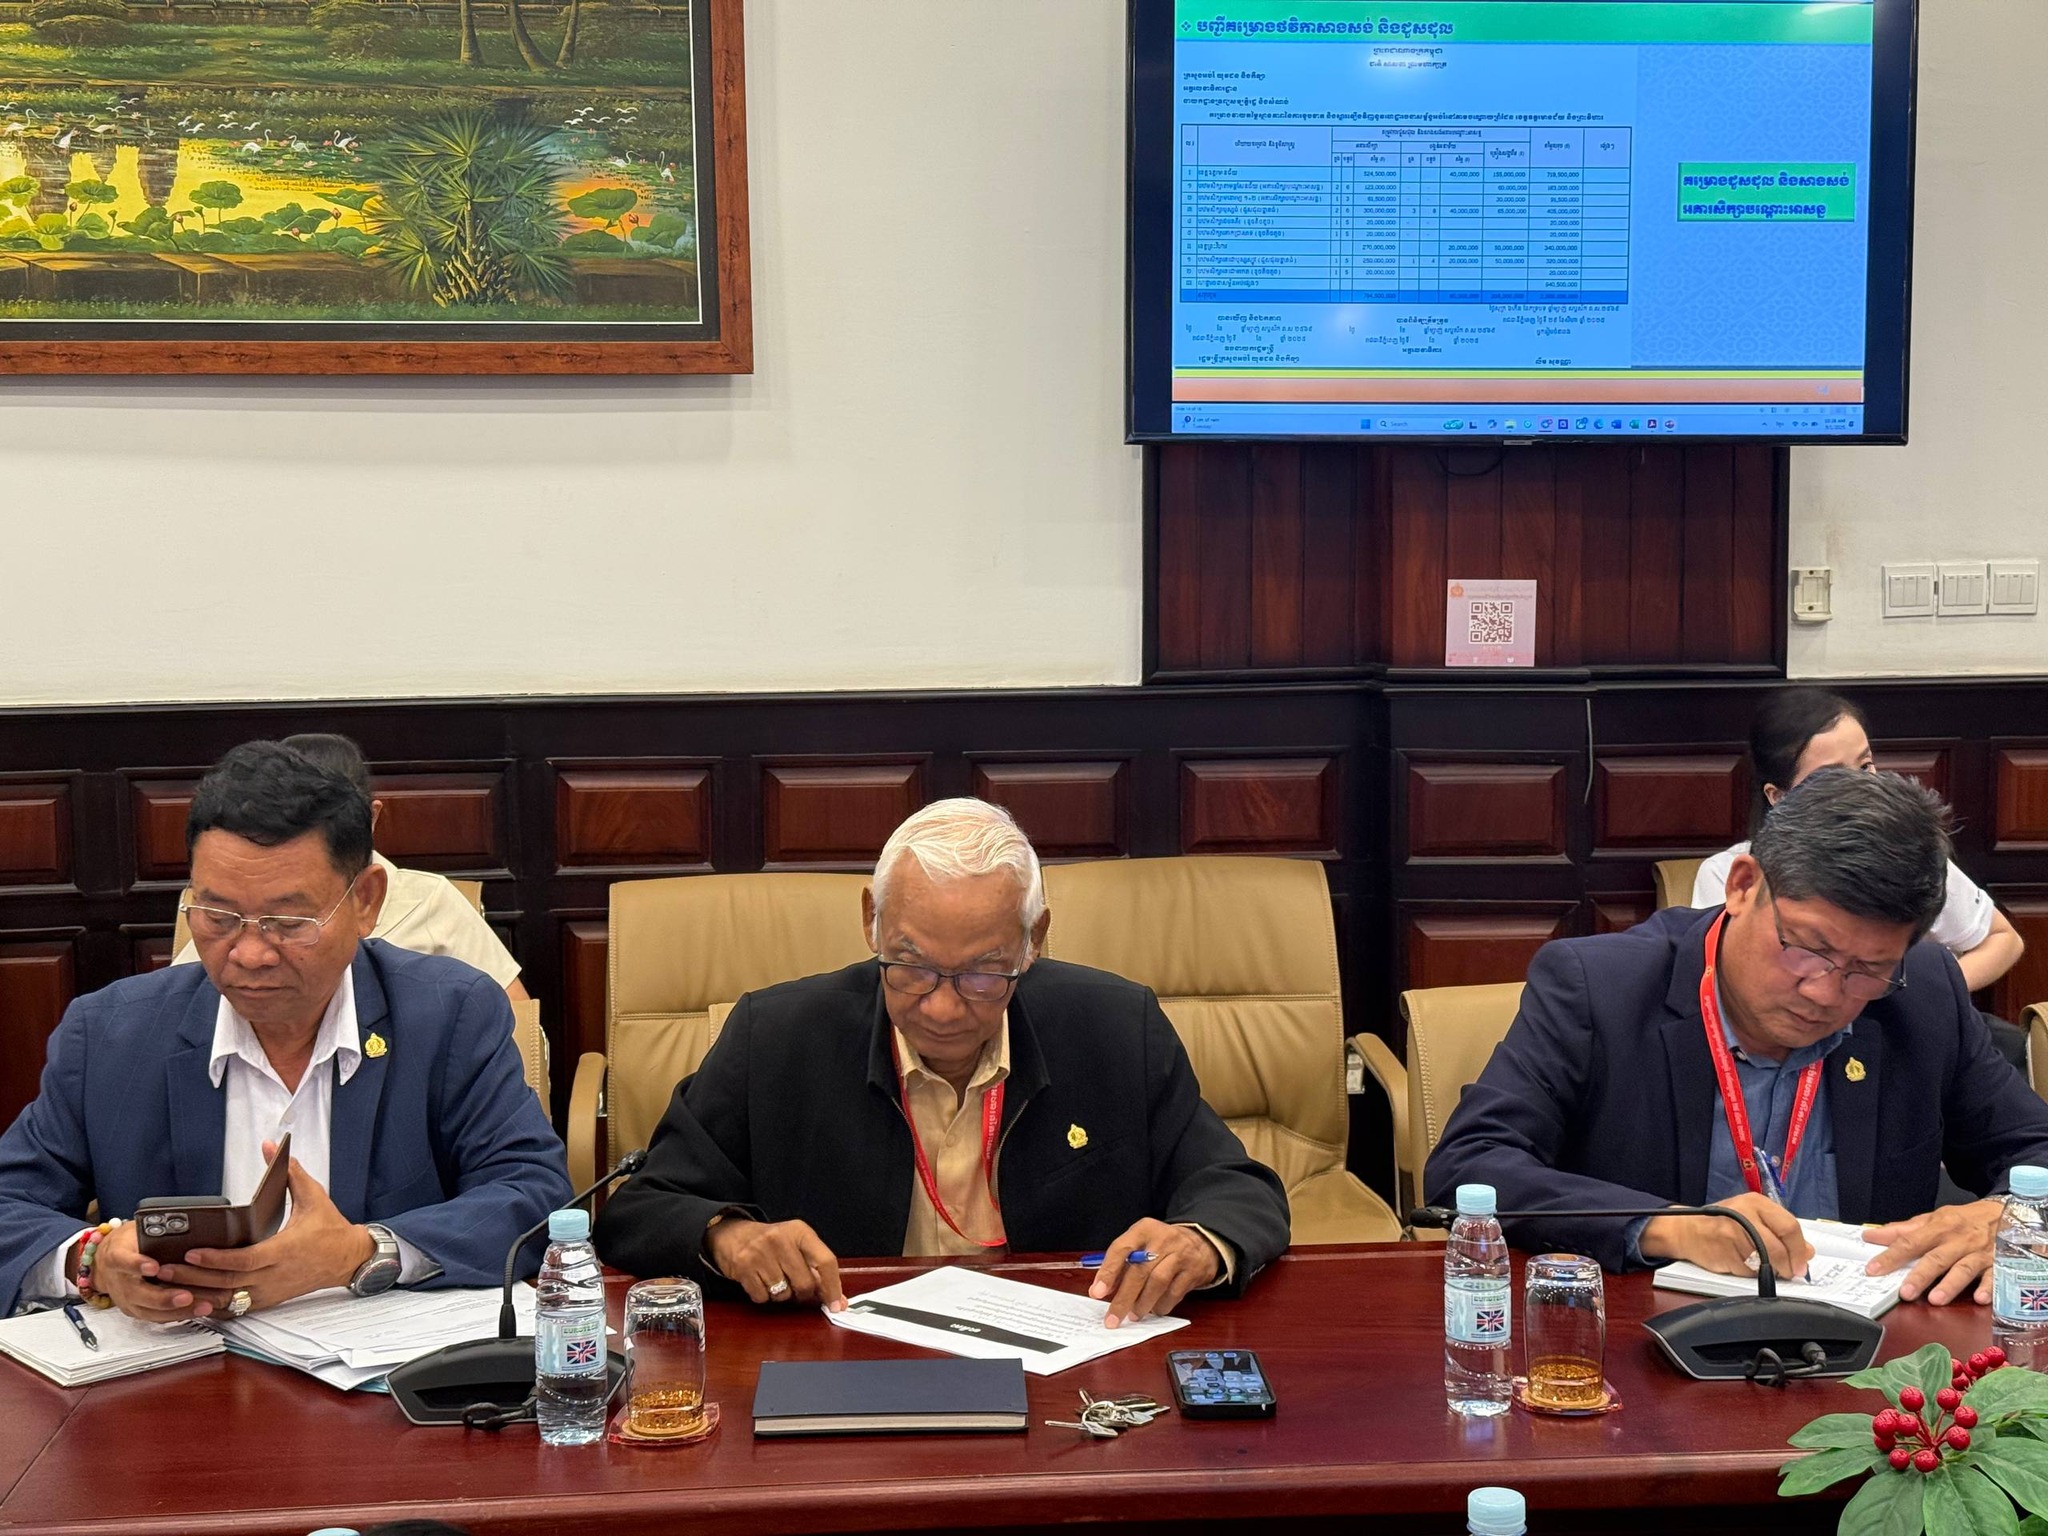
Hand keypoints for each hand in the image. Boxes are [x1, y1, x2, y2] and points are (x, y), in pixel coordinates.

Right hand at [85, 1222, 229, 1322]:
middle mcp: (119, 1281)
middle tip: (186, 1296)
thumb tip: (186, 1224)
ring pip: (149, 1310)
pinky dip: (177, 1315)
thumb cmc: (128, 1242)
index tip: (154, 1267)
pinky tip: (198, 1311)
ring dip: (177, 1311)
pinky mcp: (134, 1310)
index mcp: (116, 1256)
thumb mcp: (137, 1229)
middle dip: (163, 1297)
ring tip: (203, 1306)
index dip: (137, 1265)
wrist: (104, 1263)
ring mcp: (126, 1299)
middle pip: (138, 1293)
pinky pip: (155, 1317)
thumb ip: (155, 1230)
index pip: (122, 1261)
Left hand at [153, 1142, 373, 1313]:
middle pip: (227, 1283)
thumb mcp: (314, 1196)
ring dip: (196, 1293)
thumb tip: (271, 1147)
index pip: (244, 1261)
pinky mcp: (268, 1300)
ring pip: (227, 1300)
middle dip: (192, 1277)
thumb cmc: (329, 1228)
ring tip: (167, 1285)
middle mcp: (275, 1276)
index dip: (216, 1259)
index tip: (192, 1252)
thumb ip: (290, 1172)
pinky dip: (211, 1306)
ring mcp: (270, 1292)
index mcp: (285, 1250)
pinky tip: (191, 1299)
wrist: (348, 1259)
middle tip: (162, 1269)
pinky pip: (234, 1308)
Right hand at [704, 1217, 843, 1310]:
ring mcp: (760, 1253)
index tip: (836, 1305)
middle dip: (803, 1293)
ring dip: (782, 1295)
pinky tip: (760, 1281)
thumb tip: (839, 1302)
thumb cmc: (772, 1244)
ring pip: (783, 1294)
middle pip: (805, 1283)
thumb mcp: (796, 1246)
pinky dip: (764, 1296)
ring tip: (775, 1279)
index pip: (826, 1261)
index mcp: (800, 1231)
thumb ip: (818, 1270)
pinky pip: (763, 1297)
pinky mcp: (744, 1267)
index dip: (833, 1287)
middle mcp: (781, 1239)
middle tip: (795, 1287)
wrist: (732, 1234)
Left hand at [1087, 1220, 1219, 1327]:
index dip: (1108, 1271)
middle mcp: (1163, 1239)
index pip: (1122, 1248)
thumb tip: (1100, 1290)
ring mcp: (1181, 1255)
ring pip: (1158, 1283)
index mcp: (1144, 1229)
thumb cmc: (1161, 1246)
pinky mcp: (1193, 1272)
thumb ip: (1121, 1264)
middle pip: (1140, 1270)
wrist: (1200, 1243)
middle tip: (1112, 1317)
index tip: (1097, 1292)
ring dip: (1142, 1304)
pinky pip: (1174, 1294)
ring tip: (1133, 1315)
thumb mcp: (1141, 1244)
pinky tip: (1153, 1310)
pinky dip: (1161, 1306)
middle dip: (1123, 1298)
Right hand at [1639, 1193, 1813, 1280]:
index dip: (1799, 1249)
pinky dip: (1752, 1274)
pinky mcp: (1724, 1253)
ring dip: (1772, 1272)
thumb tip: (1808, 1251)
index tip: (1802, 1264)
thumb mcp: (1753, 1217)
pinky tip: (1744, 1265)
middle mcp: (1744, 1215)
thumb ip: (1781, 1231)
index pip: (1789, 1227)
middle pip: (1778, 1247)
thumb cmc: (1723, 1223)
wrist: (1686, 1230)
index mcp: (1756, 1202)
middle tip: (1790, 1272)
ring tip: (1766, 1268)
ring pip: (1765, 1262)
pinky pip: (1748, 1271)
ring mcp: (1733, 1234)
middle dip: (1788, 1266)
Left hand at [1864, 1199, 2001, 1304]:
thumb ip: (1903, 1230)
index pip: (1910, 1242)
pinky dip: (1989, 1288)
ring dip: (1950, 1285)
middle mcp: (1959, 1240)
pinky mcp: (2000, 1263)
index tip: (1874, 1269)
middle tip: (1905, 1292)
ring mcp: (1980, 1252)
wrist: (2006, 1213)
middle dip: (1920, 1276)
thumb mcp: (1934, 1219)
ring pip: (1964, 1268)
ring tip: (1936, 1299)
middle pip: (1937, 1258)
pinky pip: (1995, 1276)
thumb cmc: (1965, 1220)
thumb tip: (1872, 1236)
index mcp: (1939, 1227)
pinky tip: (1980, 1298)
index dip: (1891, 1256)